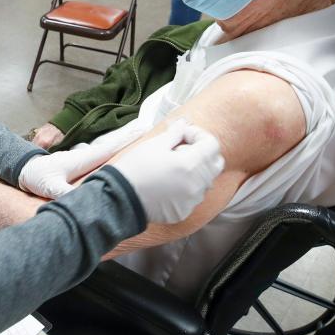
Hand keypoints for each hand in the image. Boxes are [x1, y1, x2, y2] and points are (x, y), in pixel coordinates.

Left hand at [19, 118, 150, 198]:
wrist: (25, 170)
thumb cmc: (37, 176)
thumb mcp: (50, 186)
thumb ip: (64, 192)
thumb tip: (81, 200)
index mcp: (84, 160)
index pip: (110, 148)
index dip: (127, 140)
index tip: (144, 129)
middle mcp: (87, 157)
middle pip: (114, 147)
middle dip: (131, 138)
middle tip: (150, 128)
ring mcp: (85, 160)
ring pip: (109, 152)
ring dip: (124, 145)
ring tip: (143, 138)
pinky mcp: (82, 166)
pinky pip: (103, 160)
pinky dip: (114, 154)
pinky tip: (123, 158)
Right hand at [108, 119, 224, 223]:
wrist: (119, 198)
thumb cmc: (135, 168)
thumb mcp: (155, 144)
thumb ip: (176, 133)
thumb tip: (184, 122)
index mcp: (191, 165)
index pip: (212, 144)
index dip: (198, 135)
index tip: (182, 134)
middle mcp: (197, 185)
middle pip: (215, 163)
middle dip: (202, 152)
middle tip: (181, 150)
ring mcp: (192, 200)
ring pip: (206, 181)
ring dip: (196, 170)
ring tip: (173, 168)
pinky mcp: (184, 212)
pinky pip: (194, 196)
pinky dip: (187, 187)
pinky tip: (168, 184)